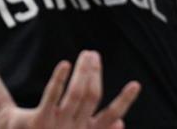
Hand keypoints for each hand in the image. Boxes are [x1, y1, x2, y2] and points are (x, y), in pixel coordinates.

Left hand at [0, 51, 140, 128]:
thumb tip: (120, 122)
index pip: (111, 115)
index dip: (125, 101)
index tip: (136, 83)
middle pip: (92, 97)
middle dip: (95, 73)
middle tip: (94, 54)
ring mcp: (57, 125)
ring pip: (76, 95)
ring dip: (82, 72)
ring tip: (85, 55)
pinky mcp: (39, 120)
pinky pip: (51, 97)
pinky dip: (59, 79)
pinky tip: (65, 64)